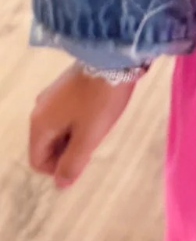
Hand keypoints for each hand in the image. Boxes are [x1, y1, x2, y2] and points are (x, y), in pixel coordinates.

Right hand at [29, 63, 137, 188]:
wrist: (113, 57)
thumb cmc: (100, 100)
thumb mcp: (88, 137)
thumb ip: (73, 164)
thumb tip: (60, 184)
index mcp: (39, 124)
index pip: (38, 161)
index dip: (59, 167)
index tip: (83, 157)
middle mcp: (39, 109)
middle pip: (47, 145)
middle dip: (68, 150)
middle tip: (93, 140)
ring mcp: (51, 95)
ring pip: (59, 128)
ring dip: (76, 134)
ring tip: (98, 125)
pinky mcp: (65, 85)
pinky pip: (66, 113)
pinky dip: (79, 119)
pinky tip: (98, 111)